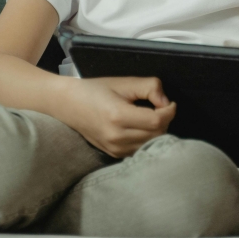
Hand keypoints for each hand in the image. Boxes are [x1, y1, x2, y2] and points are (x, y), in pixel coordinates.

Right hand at [60, 76, 175, 157]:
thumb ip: (149, 87)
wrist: (68, 104)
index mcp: (118, 116)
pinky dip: (147, 140)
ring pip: (150, 145)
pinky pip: (140, 150)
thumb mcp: (124, 82)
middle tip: (160, 108)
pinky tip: (142, 128)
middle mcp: (116, 137)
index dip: (169, 111)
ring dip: (157, 131)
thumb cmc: (96, 90)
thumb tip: (166, 102)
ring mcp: (114, 149)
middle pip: (157, 134)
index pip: (157, 121)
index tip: (170, 103)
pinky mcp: (114, 154)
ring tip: (152, 117)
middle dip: (165, 121)